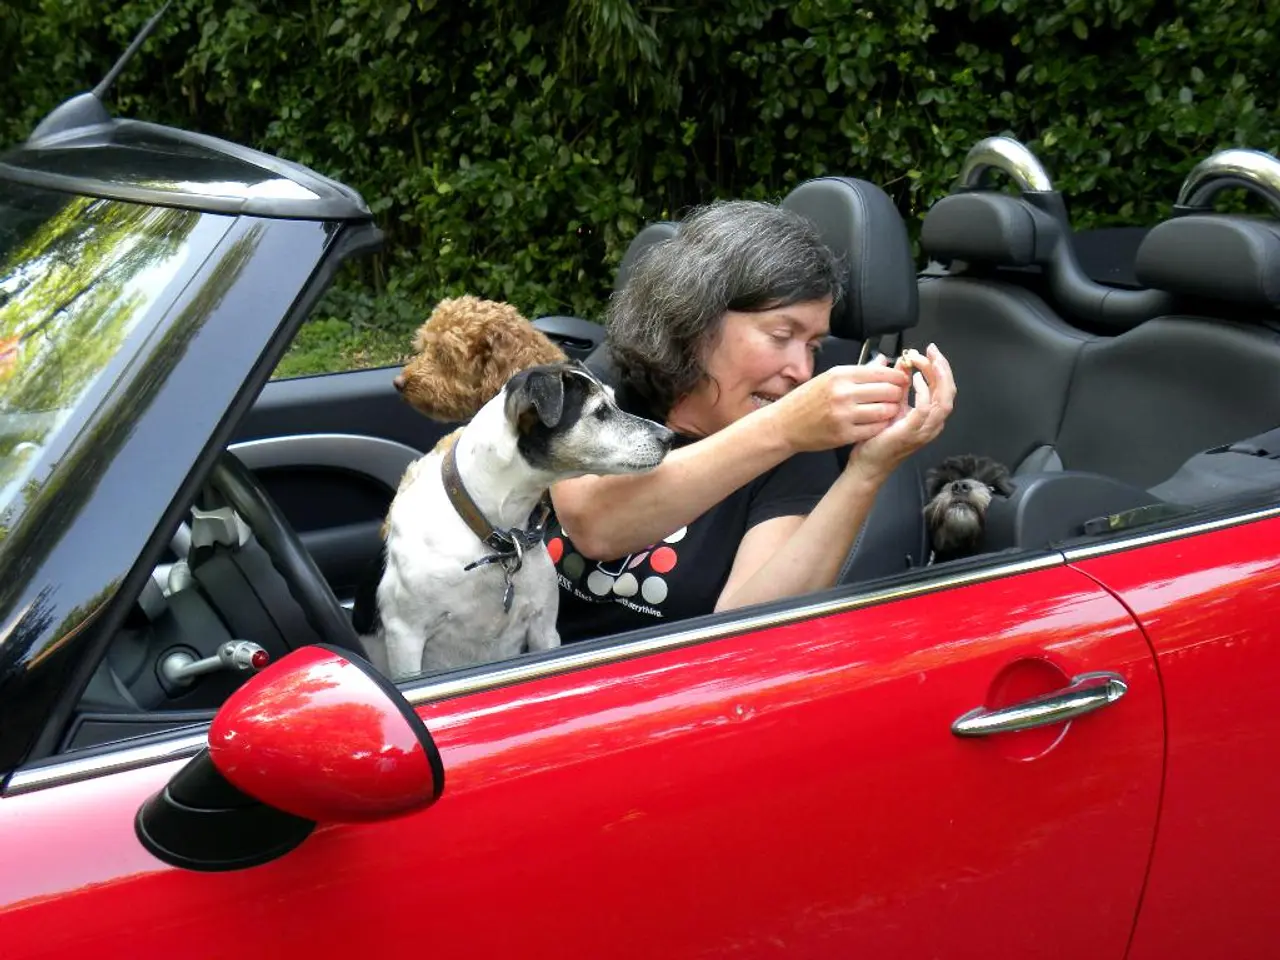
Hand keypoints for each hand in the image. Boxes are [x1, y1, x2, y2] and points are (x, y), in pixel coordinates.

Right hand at [767, 357, 909, 452]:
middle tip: (898, 397)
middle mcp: (843, 393)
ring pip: (884, 411)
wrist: (785, 424)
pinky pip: (874, 429)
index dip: (897, 377)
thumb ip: (859, 371)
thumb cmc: (807, 400)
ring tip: (890, 410)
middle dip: (897, 394)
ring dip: (892, 411)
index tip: (903, 380)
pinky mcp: (844, 434)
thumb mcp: (829, 378)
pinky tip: (879, 423)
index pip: (881, 372)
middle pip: (887, 391)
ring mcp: (844, 415)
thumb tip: (883, 362)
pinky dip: (881, 426)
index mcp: (840, 375)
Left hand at [846, 343, 955, 479]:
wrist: (868, 464)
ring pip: (943, 399)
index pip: (943, 388)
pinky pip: (925, 408)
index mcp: (930, 416)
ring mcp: (925, 430)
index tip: (928, 350)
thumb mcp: (892, 406)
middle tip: (932, 350)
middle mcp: (933, 423)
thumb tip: (902, 362)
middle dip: (942, 368)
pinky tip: (914, 380)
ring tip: (925, 360)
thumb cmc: (878, 438)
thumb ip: (900, 387)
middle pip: (949, 391)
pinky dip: (923, 392)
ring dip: (936, 376)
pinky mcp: (912, 432)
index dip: (940, 368)